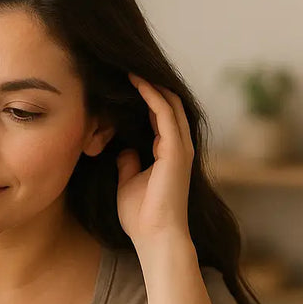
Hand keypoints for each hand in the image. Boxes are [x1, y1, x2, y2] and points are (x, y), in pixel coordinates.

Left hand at [116, 74, 193, 248]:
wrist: (155, 237)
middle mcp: (178, 146)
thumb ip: (128, 163)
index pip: (158, 115)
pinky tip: (136, 82)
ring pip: (168, 103)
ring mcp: (180, 147)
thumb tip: (122, 149)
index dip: (143, 97)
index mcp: (169, 153)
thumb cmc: (141, 217)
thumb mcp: (128, 182)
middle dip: (148, 84)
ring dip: (150, 84)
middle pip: (167, 104)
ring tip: (129, 67)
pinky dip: (150, 95)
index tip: (122, 82)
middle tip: (125, 66)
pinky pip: (164, 113)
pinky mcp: (176, 149)